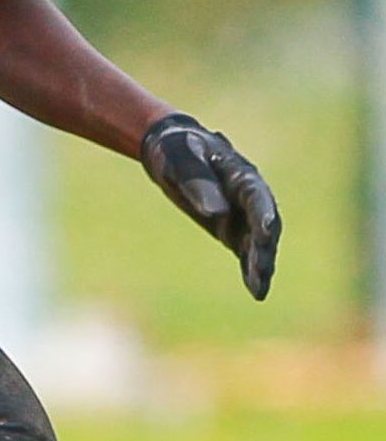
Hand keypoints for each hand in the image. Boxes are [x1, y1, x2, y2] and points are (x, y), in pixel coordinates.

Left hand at [141, 113, 280, 299]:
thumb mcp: (179, 158)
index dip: (263, 214)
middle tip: (261, 271)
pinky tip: (255, 291)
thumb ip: (196, 181)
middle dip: (264, 248)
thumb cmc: (176, 149)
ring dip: (261, 265)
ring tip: (259, 289)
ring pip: (258, 243)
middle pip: (264, 226)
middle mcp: (249, 198)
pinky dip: (250, 270)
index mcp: (240, 174)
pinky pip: (246, 252)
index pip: (256, 197)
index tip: (268, 231)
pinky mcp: (234, 231)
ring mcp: (244, 216)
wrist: (172, 153)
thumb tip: (217, 212)